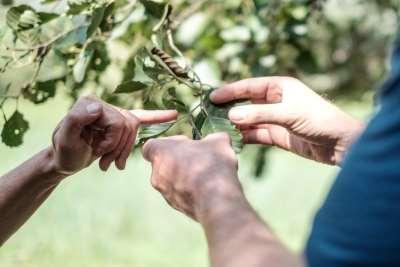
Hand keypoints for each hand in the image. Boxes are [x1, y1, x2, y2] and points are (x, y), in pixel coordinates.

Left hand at [51, 96, 176, 175]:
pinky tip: (173, 115)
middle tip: (105, 165)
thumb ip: (76, 118)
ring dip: (124, 151)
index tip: (98, 153)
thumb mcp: (66, 139)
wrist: (65, 161)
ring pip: (134, 130)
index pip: (118, 122)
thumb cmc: (64, 152)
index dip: (112, 141)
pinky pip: (142, 117)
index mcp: (91, 103)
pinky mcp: (119, 121)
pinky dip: (157, 116)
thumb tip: (98, 106)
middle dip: (119, 149)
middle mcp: (103, 103)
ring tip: (111, 165)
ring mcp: (113, 112)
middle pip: (128, 126)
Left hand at [142, 133, 242, 220]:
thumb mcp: (218, 141)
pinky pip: (180, 195)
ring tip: (205, 175)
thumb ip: (212, 138)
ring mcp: (164, 192)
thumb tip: (216, 139)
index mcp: (160, 152)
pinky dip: (189, 191)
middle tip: (197, 159)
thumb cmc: (211, 164)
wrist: (215, 199)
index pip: (152, 146)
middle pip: (163, 164)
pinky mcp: (175, 206)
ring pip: (171, 181)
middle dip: (178, 161)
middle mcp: (156, 173)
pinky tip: (207, 189)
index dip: (168, 144)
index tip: (184, 144)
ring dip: (184, 177)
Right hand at [210, 77, 363, 164]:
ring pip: (249, 120)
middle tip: (208, 113)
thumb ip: (259, 115)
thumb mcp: (288, 114)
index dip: (230, 91)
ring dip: (235, 125)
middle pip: (246, 103)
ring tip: (216, 129)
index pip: (249, 86)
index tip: (212, 97)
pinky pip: (255, 134)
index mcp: (279, 87)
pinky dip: (244, 137)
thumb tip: (231, 116)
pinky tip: (232, 140)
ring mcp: (274, 119)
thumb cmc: (319, 120)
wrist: (339, 144)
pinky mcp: (276, 135)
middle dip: (229, 108)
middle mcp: (275, 101)